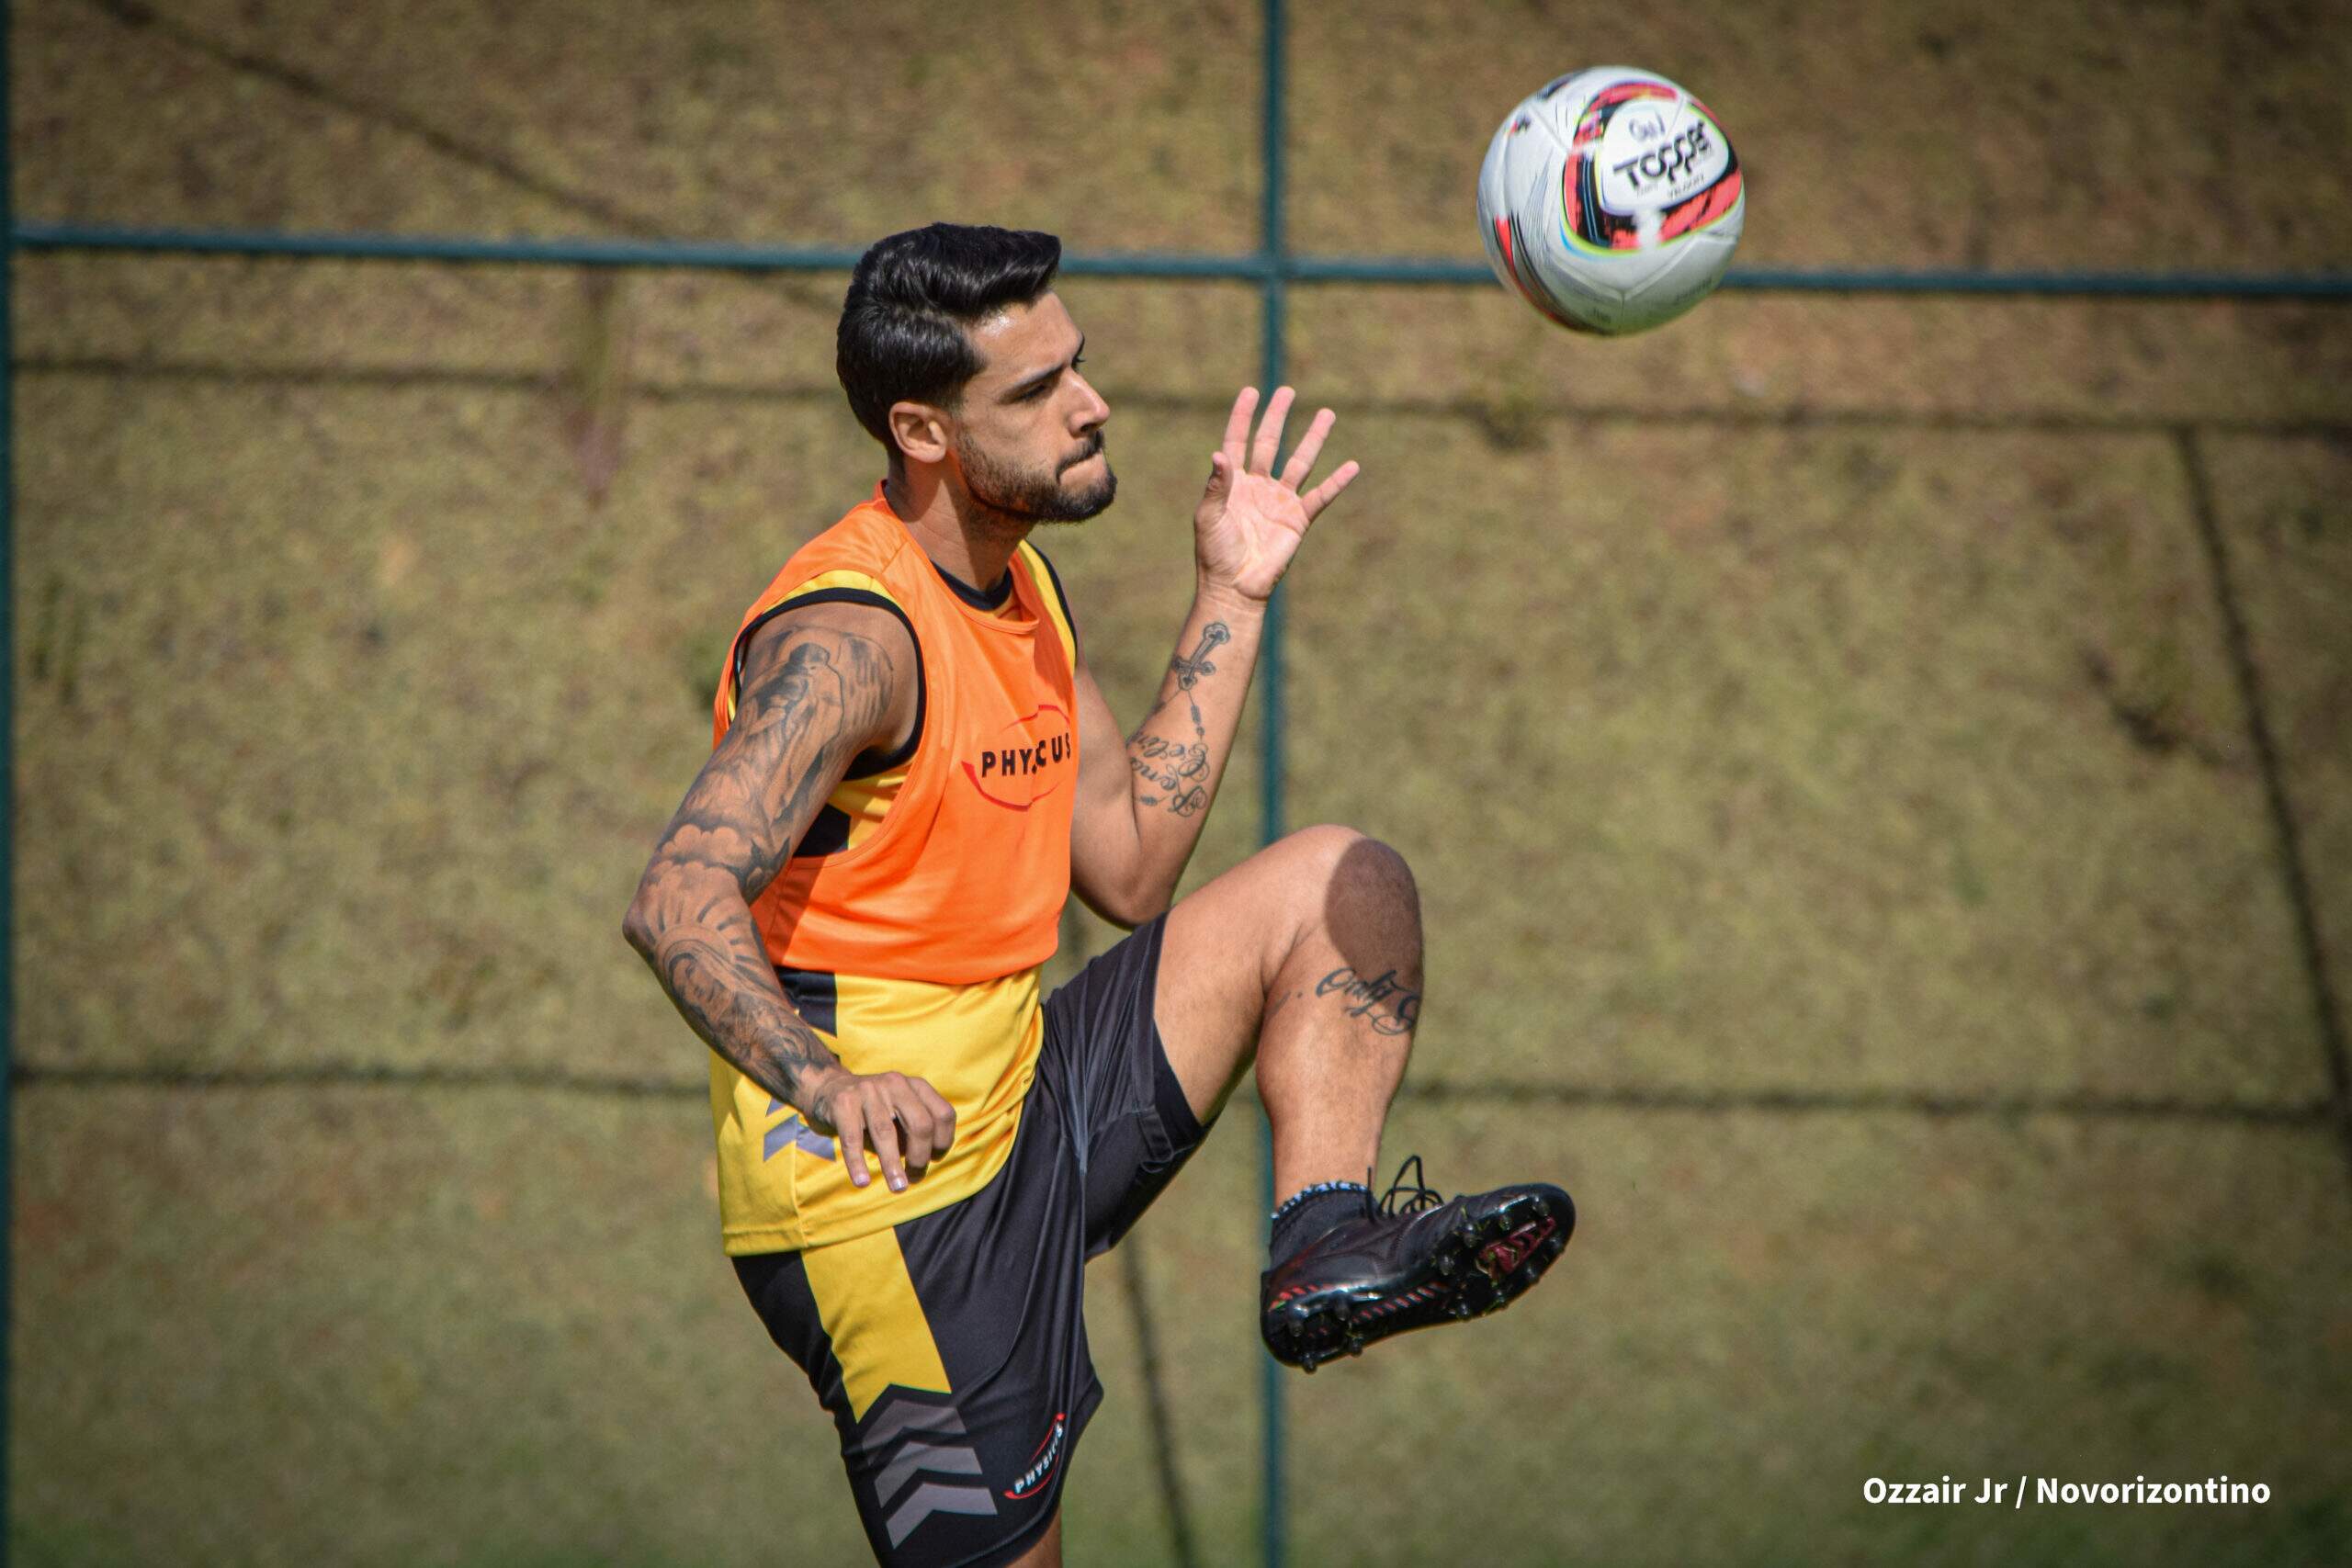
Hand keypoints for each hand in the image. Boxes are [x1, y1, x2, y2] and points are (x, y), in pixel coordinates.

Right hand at [802, 1067, 956, 1191]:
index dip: (944, 1141)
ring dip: (892, 1165)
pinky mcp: (843, 1103)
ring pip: (885, 1132)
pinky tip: (862, 1182)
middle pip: (920, 1124)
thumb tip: (926, 1163)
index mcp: (915, 1086)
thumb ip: (915, 1129)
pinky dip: (857, 1163)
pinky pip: (852, 1139)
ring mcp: (869, 1091)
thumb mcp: (900, 1110)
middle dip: (920, 1156)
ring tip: (898, 1187)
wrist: (829, 1089)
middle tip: (915, 1177)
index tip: (934, 1160)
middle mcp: (895, 1084)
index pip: (943, 1114)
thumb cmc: (873, 1110)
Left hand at [1194, 386, 1360, 602]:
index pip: (1238, 441)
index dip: (1243, 417)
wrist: (1235, 587)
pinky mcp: (1298, 519)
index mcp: (1233, 483)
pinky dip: (1337, 482)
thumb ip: (1217, 485)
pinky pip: (1320, 496)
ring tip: (1327, 413)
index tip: (1251, 392)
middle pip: (1270, 443)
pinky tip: (1352, 466)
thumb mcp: (1209, 516)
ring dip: (1313, 438)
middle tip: (1287, 391)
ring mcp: (1280, 500)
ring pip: (1300, 462)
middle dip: (1278, 417)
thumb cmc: (1215, 553)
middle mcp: (1258, 486)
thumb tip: (1219, 453)